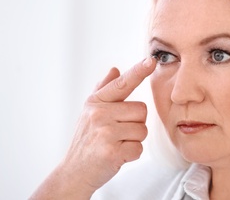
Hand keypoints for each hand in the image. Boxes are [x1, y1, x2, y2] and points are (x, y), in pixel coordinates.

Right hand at [30, 57, 155, 198]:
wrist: (74, 172)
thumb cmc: (86, 140)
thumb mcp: (90, 112)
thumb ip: (104, 90)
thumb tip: (115, 69)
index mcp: (96, 102)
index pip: (122, 84)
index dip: (138, 72)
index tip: (151, 61)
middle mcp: (99, 114)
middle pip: (141, 110)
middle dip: (135, 123)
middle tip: (118, 133)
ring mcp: (105, 133)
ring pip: (142, 130)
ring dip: (134, 140)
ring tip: (116, 144)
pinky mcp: (111, 152)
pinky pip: (139, 148)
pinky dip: (132, 154)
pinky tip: (117, 155)